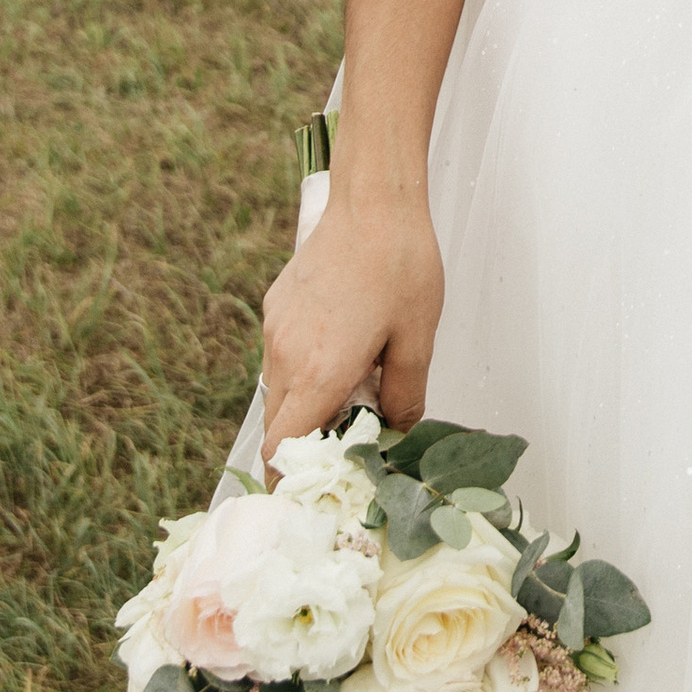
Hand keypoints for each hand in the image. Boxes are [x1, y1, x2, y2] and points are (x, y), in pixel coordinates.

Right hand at [260, 188, 443, 474]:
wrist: (373, 198)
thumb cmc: (400, 264)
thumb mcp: (417, 340)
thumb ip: (405, 398)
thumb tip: (395, 432)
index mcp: (315, 374)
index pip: (279, 453)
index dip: (291, 482)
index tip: (316, 493)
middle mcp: (283, 356)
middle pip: (278, 428)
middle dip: (307, 445)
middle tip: (350, 442)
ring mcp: (274, 330)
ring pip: (278, 392)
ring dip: (306, 406)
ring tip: (353, 390)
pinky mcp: (276, 307)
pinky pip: (281, 356)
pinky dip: (303, 371)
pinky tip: (342, 348)